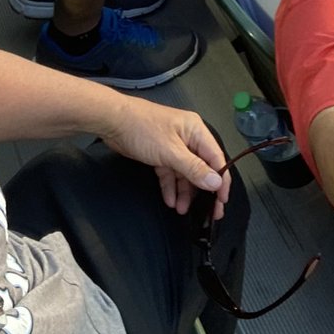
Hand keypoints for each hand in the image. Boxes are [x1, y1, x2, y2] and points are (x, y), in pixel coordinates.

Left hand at [97, 95, 230, 215]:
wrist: (112, 121)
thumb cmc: (142, 128)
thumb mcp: (171, 152)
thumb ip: (194, 169)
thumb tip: (216, 182)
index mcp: (195, 131)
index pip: (216, 158)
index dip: (221, 180)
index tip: (221, 201)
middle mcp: (187, 137)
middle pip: (202, 168)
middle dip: (203, 190)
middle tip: (208, 212)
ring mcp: (173, 145)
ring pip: (185, 173)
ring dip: (184, 191)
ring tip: (181, 209)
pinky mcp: (160, 153)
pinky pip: (170, 173)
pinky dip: (170, 186)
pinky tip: (170, 200)